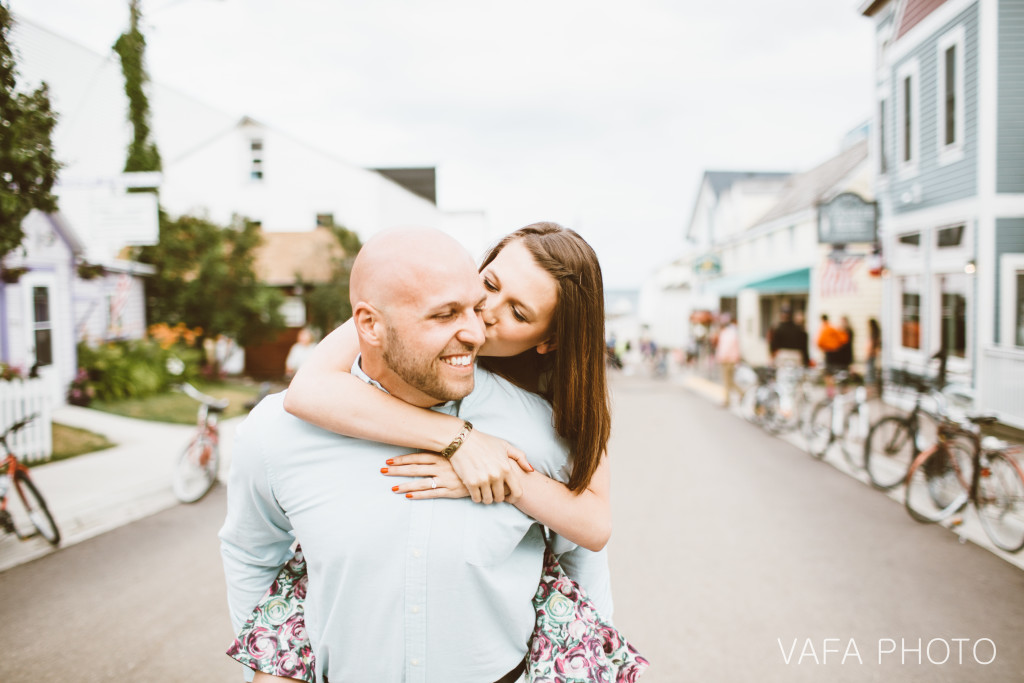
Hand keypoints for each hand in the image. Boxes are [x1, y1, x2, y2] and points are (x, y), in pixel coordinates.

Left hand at [382, 453, 522, 502]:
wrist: (496, 470)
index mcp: (444, 455)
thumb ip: (453, 445)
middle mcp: (443, 466)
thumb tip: (439, 437)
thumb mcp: (466, 447)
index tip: (389, 459)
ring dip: (405, 484)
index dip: (403, 458)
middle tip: (382, 470)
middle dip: (398, 469)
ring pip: (421, 481)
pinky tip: (408, 496)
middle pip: (415, 468)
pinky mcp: (452, 490)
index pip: (419, 456)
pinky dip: (420, 494)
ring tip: (391, 487)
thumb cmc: (481, 456)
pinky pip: (433, 493)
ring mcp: (446, 479)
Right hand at [447, 430, 531, 504]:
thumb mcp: (504, 446)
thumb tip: (530, 470)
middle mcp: (496, 475)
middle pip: (500, 498)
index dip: (514, 498)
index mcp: (507, 468)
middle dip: (497, 497)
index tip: (508, 498)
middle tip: (493, 492)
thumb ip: (520, 457)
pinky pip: (476, 498)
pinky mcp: (471, 482)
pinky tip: (475, 491)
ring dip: (486, 498)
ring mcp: (483, 480)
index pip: (517, 492)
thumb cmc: (484, 442)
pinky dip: (476, 497)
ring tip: (484, 492)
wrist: (462, 440)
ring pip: (488, 500)